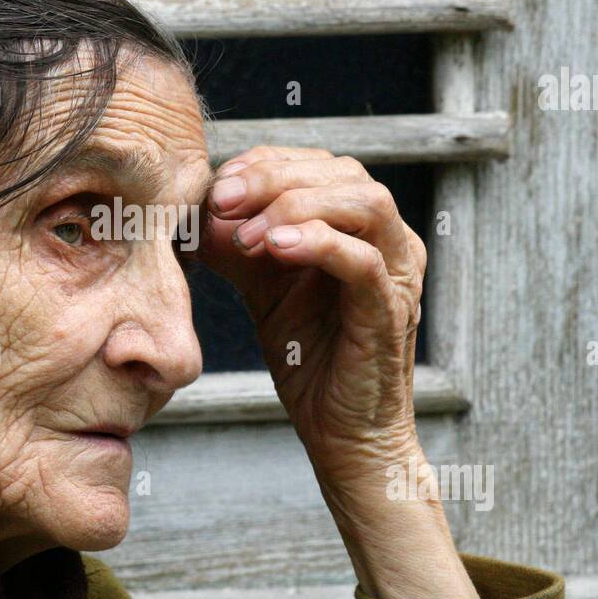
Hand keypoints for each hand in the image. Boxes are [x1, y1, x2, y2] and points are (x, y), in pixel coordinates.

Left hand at [199, 145, 425, 479]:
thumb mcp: (264, 289)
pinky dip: (318, 243)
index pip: (320, 164)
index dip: (266, 163)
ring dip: (295, 206)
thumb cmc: (309, 360)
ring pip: (365, 203)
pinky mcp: (392, 311)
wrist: (342, 434)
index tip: (217, 185)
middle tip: (221, 201)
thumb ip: (239, 248)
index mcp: (362, 227)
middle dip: (274, 178)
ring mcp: (398, 274)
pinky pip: (365, 261)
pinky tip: (273, 248)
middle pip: (343, 173)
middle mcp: (390, 240)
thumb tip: (199, 211)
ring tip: (247, 235)